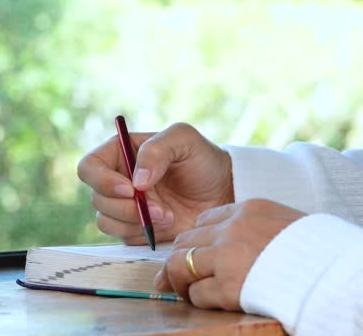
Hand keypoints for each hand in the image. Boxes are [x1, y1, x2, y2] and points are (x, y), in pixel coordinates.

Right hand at [77, 123, 233, 244]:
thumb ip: (156, 150)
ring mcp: (123, 206)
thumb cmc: (202, 160)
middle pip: (97, 199)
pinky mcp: (133, 229)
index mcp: (119, 154)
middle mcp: (116, 180)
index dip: (102, 180)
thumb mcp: (184, 140)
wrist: (223, 193)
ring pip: (106, 221)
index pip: (89, 167)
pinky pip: (123, 237)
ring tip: (168, 215)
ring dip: (135, 222)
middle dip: (126, 207)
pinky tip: (167, 224)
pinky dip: (143, 234)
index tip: (129, 189)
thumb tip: (136, 181)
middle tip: (159, 208)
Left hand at [155, 199, 305, 310]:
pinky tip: (206, 301)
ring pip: (180, 265)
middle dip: (180, 259)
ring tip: (185, 290)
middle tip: (181, 275)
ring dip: (179, 280)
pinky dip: (197, 299)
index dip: (197, 239)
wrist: (332, 273)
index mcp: (247, 210)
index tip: (198, 253)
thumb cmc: (312, 250)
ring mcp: (228, 258)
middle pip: (185, 241)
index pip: (204, 220)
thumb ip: (252, 225)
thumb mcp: (282, 221)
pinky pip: (196, 293)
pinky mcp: (229, 288)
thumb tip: (225, 240)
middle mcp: (232, 230)